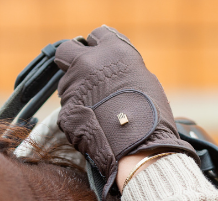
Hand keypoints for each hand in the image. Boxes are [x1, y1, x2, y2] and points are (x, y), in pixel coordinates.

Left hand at [55, 25, 197, 200]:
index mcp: (113, 50)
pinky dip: (78, 117)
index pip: (96, 35)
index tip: (100, 56)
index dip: (97, 46)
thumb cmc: (152, 116)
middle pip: (67, 51)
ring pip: (66, 84)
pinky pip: (68, 110)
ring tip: (97, 111)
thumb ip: (121, 69)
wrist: (141, 148)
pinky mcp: (65, 111)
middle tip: (85, 75)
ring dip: (77, 93)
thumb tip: (111, 71)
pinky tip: (95, 127)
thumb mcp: (144, 80)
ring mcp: (74, 87)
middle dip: (72, 60)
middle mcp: (88, 63)